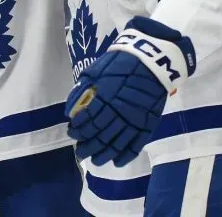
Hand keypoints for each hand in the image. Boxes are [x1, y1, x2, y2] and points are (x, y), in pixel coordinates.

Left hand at [66, 16, 193, 165]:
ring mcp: (134, 118)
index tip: (72, 133)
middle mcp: (117, 111)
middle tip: (80, 152)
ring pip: (116, 143)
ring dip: (103, 154)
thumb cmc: (119, 63)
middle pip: (99, 135)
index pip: (86, 120)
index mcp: (103, 97)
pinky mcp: (148, 123)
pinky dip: (125, 156)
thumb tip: (69, 112)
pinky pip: (136, 144)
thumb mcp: (95, 71)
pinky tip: (116, 162)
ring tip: (94, 161)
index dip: (77, 130)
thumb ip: (81, 92)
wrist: (151, 59)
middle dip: (87, 146)